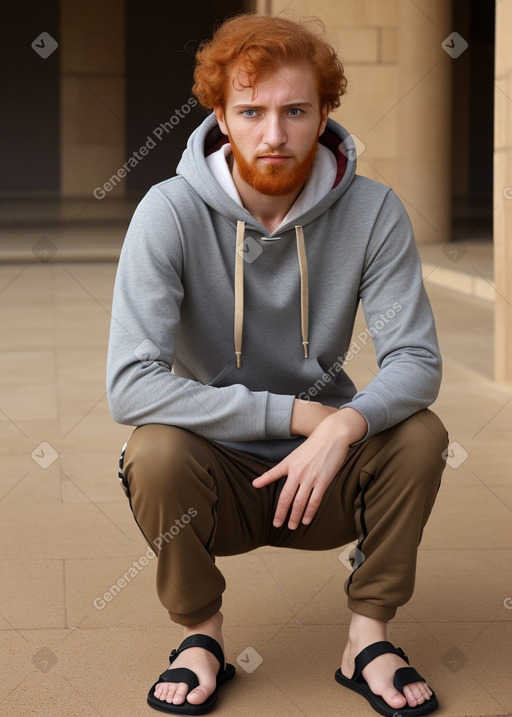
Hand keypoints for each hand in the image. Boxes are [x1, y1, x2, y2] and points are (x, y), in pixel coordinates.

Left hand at [252, 404, 366, 529]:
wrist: (332, 435)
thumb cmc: (314, 445)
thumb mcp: (294, 455)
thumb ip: (280, 469)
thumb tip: (262, 480)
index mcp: (289, 464)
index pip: (273, 478)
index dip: (265, 487)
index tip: (261, 498)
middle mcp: (298, 472)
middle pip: (287, 497)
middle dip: (281, 513)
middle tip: (277, 524)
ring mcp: (311, 477)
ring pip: (300, 502)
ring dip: (296, 516)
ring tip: (292, 526)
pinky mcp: (323, 481)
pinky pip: (315, 500)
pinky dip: (310, 512)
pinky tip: (307, 519)